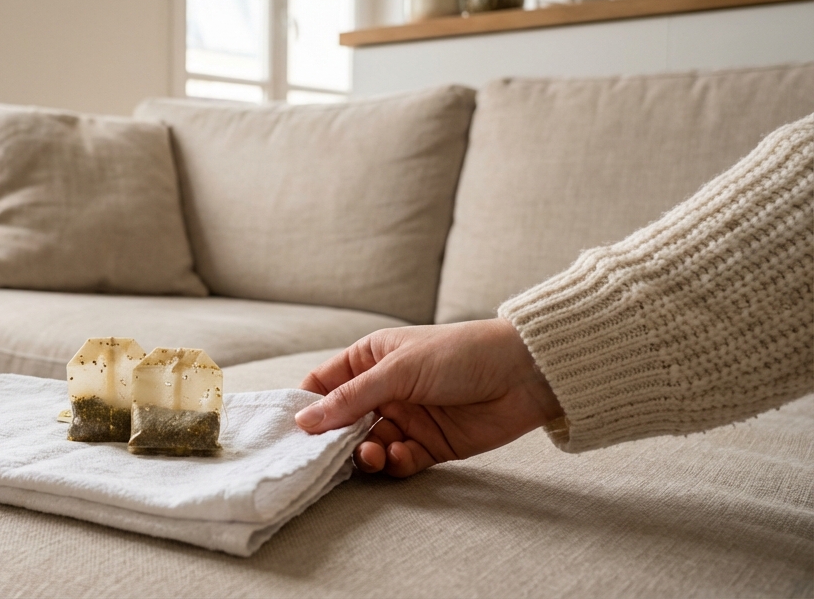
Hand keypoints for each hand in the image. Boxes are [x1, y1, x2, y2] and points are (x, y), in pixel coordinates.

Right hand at [295, 317, 562, 477]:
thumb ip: (351, 398)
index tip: (293, 430)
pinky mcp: (429, 444)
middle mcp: (383, 390)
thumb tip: (304, 420)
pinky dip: (397, 463)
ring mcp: (406, 418)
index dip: (307, 406)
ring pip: (369, 445)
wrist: (523, 374)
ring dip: (366, 454)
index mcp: (369, 359)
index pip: (324, 385)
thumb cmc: (459, 354)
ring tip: (372, 455)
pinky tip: (404, 455)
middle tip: (329, 454)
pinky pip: (400, 461)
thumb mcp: (398, 370)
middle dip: (335, 439)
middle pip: (343, 422)